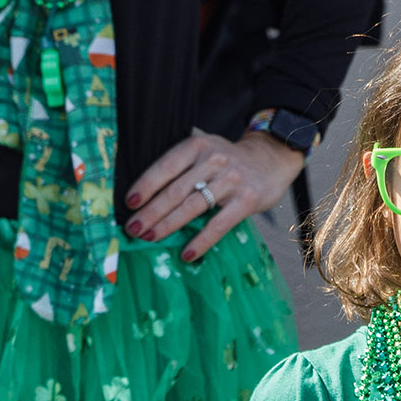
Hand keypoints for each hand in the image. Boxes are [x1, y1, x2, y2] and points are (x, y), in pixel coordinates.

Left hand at [126, 129, 305, 263]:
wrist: (270, 160)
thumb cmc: (226, 161)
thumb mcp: (204, 150)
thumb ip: (180, 163)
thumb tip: (142, 192)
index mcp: (197, 145)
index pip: (166, 166)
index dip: (146, 185)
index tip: (130, 203)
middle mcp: (213, 159)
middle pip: (176, 190)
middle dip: (151, 212)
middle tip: (132, 229)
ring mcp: (231, 180)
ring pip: (192, 207)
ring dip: (167, 226)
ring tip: (149, 238)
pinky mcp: (246, 200)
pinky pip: (218, 225)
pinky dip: (201, 241)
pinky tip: (186, 254)